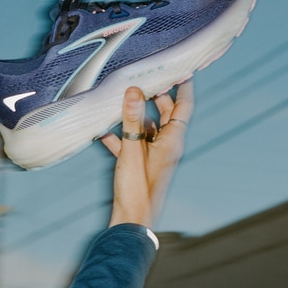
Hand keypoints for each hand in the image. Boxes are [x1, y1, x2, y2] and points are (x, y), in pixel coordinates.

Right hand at [101, 80, 193, 228]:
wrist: (132, 221)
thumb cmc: (138, 189)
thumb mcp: (133, 150)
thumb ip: (133, 120)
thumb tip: (135, 91)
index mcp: (173, 140)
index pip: (184, 106)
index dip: (184, 86)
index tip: (181, 67)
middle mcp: (166, 145)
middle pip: (165, 113)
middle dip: (155, 95)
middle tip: (144, 76)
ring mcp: (153, 154)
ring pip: (146, 127)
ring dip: (134, 115)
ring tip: (120, 98)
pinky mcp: (139, 164)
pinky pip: (132, 143)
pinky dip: (120, 136)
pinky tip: (104, 131)